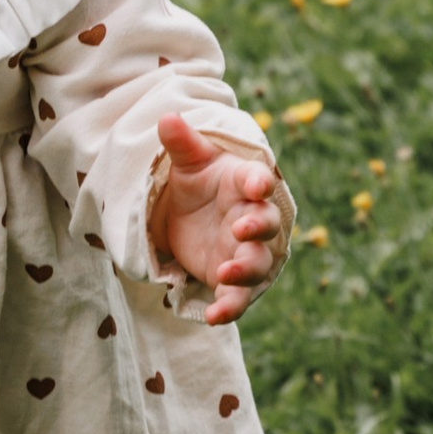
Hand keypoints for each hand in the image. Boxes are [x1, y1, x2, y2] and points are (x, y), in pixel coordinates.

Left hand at [148, 114, 283, 326]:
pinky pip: (237, 296)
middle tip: (241, 227)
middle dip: (258, 226)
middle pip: (266, 224)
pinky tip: (214, 316)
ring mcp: (246, 250)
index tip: (256, 184)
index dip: (258, 183)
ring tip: (226, 272)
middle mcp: (252, 217)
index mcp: (246, 183)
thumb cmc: (200, 180)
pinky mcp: (232, 277)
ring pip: (257, 263)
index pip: (258, 181)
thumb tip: (166, 117)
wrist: (193, 213)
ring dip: (246, 268)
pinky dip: (230, 306)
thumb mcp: (189, 161)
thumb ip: (182, 143)